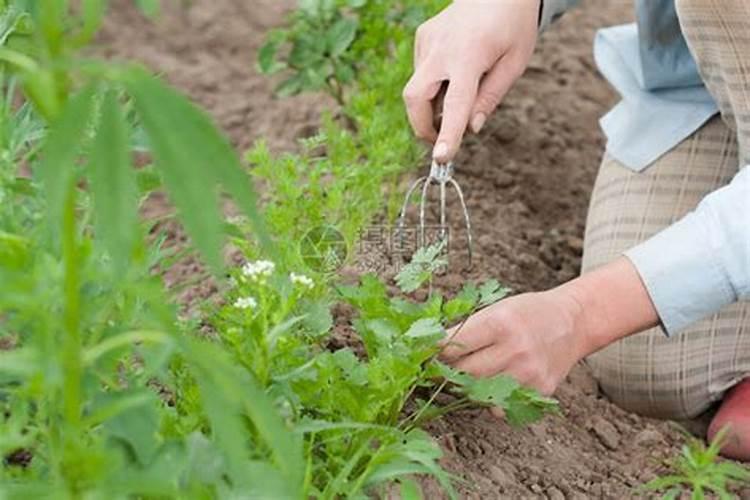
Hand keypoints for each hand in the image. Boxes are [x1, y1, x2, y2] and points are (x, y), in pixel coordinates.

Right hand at [403, 0, 539, 162]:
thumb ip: (491, 97)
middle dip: (422, 125)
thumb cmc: (513, 25)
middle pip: (415, 98)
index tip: (440, 158)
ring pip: (416, 88)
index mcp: (470, 55)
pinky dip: (434, 84)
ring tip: (460, 93)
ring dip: (432, 103)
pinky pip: (422, 72)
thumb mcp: (514, 62)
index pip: (455, 104)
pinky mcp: (422, 37)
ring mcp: (427, 41)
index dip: (447, 135)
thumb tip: (471, 128)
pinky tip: (455, 70)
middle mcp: (441, 48)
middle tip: (440, 140)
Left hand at [440, 258, 659, 395]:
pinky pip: (502, 406)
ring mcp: (529, 374)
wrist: (573, 322)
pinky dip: (491, 400)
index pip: (455, 345)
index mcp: (501, 323)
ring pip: (480, 393)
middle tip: (436, 370)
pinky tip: (492, 385)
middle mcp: (516, 350)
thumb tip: (430, 350)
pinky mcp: (540, 391)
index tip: (423, 356)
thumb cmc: (527, 313)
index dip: (435, 352)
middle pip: (464, 372)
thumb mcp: (496, 309)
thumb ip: (467, 330)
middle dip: (447, 372)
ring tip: (463, 376)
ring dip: (467, 387)